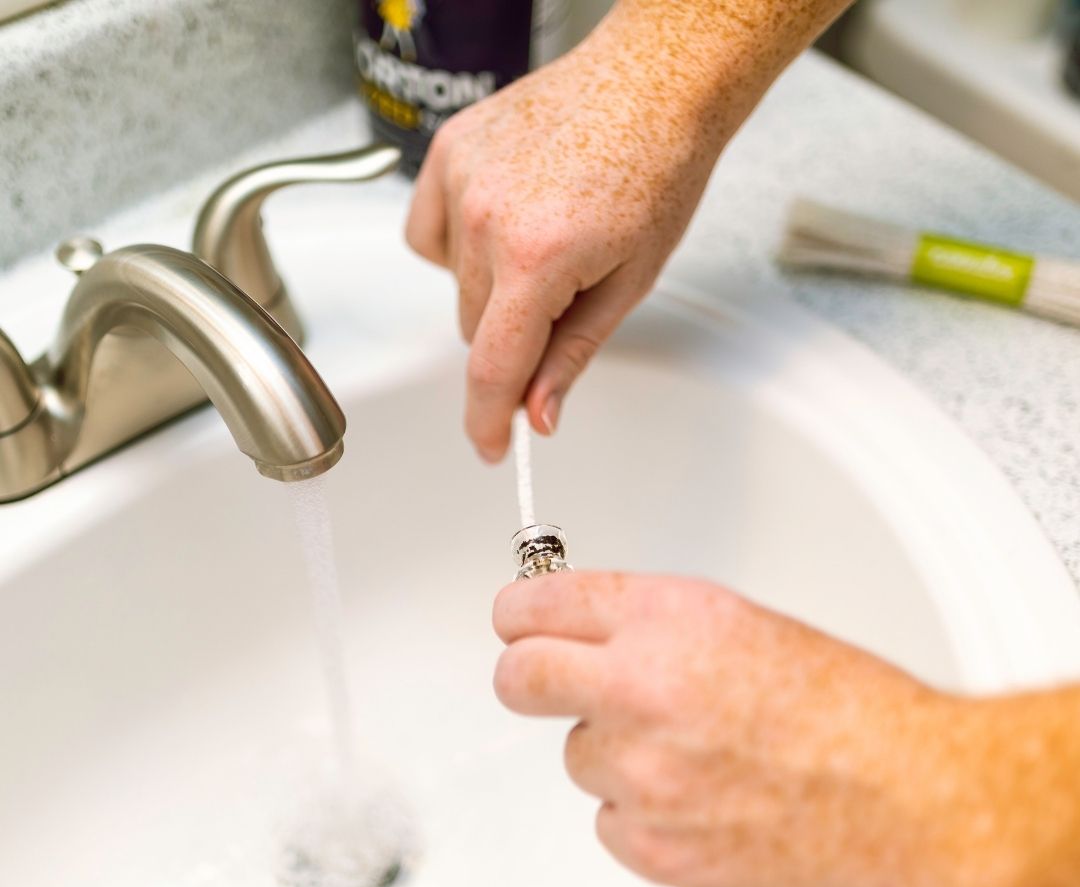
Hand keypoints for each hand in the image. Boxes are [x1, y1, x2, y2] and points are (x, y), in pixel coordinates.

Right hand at [404, 16, 729, 461]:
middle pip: (474, 330)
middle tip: (562, 301)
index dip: (489, 420)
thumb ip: (572, 355)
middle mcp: (486, 218)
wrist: (653, 84)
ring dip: (489, 290)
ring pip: (454, 286)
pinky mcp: (448, 151)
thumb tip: (539, 413)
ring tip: (543, 244)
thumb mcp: (629, 283)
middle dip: (513, 338)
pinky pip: (430, 235)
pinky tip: (502, 225)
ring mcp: (461, 179)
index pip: (494, 367)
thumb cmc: (657, 171)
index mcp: (538, 258)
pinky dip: (458, 247)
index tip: (491, 447)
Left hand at [492, 571, 1079, 886]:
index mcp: (667, 619)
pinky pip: (611, 823)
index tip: (517, 622)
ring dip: (615, 756)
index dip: (520, 614)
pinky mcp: (653, 849)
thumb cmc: (855, 712)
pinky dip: (643, 817)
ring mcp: (641, 774)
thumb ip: (655, 628)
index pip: (534, 605)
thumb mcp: (744, 626)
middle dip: (528, 677)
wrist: (917, 802)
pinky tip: (706, 806)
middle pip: (518, 678)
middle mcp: (640, 689)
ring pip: (577, 758)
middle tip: (550, 683)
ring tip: (695, 759)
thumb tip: (593, 636)